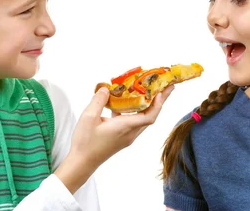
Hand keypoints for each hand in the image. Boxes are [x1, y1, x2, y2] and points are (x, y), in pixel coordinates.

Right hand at [54, 85, 174, 193]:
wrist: (82, 162)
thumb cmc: (85, 142)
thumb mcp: (88, 117)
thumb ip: (99, 101)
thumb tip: (107, 88)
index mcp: (124, 127)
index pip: (149, 117)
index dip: (157, 103)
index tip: (162, 91)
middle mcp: (130, 133)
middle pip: (150, 116)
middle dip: (160, 100)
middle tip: (167, 86)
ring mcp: (127, 136)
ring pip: (143, 119)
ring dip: (149, 105)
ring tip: (152, 91)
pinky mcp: (122, 138)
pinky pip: (133, 122)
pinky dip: (135, 110)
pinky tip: (126, 101)